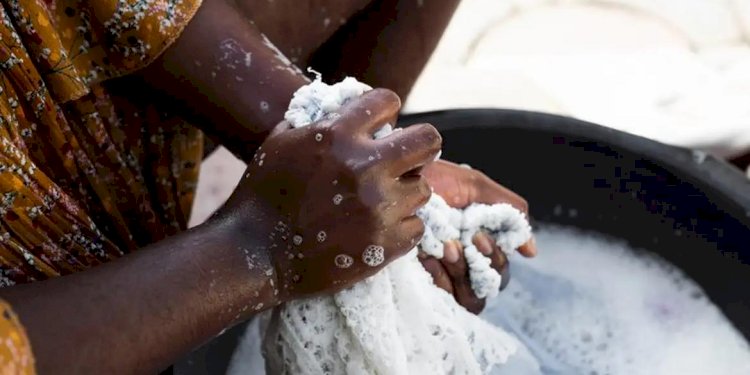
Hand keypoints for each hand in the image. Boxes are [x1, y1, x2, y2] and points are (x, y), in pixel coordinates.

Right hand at [220, 89, 440, 302]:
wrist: (255, 255)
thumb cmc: (261, 195)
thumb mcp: (280, 142)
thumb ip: (317, 121)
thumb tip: (345, 106)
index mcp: (338, 136)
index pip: (388, 102)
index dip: (385, 111)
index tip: (382, 125)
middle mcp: (365, 167)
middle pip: (429, 140)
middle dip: (419, 147)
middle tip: (406, 159)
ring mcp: (379, 208)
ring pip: (424, 188)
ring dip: (405, 192)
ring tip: (382, 201)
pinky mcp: (386, 244)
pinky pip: (417, 226)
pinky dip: (401, 227)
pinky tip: (378, 228)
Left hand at [420, 160, 536, 312]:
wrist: (394, 178)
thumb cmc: (432, 178)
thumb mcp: (474, 186)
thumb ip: (508, 212)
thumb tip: (531, 251)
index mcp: (477, 243)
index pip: (500, 269)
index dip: (497, 259)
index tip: (480, 238)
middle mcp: (462, 263)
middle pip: (491, 287)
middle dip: (481, 265)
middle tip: (461, 243)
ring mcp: (441, 275)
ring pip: (472, 299)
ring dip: (462, 273)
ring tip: (445, 248)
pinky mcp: (420, 282)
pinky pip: (445, 300)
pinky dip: (440, 279)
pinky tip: (427, 258)